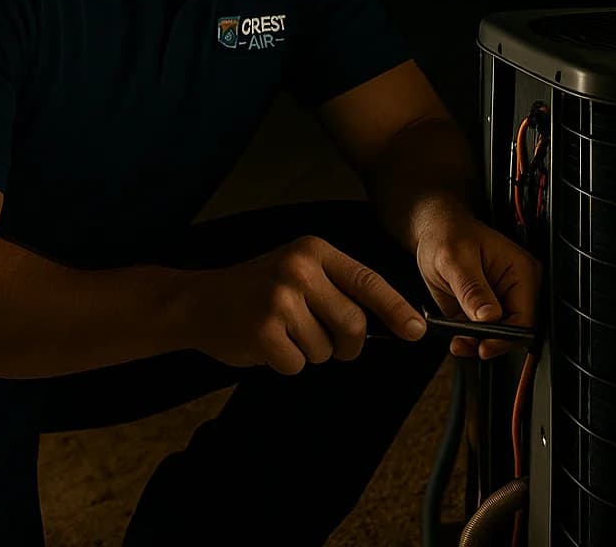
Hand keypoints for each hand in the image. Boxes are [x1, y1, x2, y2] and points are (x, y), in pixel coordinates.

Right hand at [176, 235, 427, 375]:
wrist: (198, 301)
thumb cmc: (255, 290)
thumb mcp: (297, 272)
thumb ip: (337, 289)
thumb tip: (392, 323)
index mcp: (313, 251)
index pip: (367, 281)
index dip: (396, 309)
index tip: (417, 331)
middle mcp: (298, 269)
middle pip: (353, 325)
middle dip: (347, 346)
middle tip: (329, 345)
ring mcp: (279, 299)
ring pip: (325, 350)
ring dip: (309, 353)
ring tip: (282, 333)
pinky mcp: (264, 330)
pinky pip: (298, 364)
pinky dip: (286, 363)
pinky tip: (266, 343)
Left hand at [415, 216, 542, 359]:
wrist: (434, 231)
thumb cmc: (448, 235)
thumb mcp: (455, 260)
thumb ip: (471, 289)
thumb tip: (488, 317)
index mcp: (521, 271)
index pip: (525, 316)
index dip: (506, 336)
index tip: (485, 345)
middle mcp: (517, 288)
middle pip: (516, 330)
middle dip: (491, 342)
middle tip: (467, 345)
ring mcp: (501, 300)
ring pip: (499, 336)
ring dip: (478, 343)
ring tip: (458, 342)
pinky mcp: (485, 310)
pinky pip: (483, 333)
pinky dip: (470, 339)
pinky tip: (456, 338)